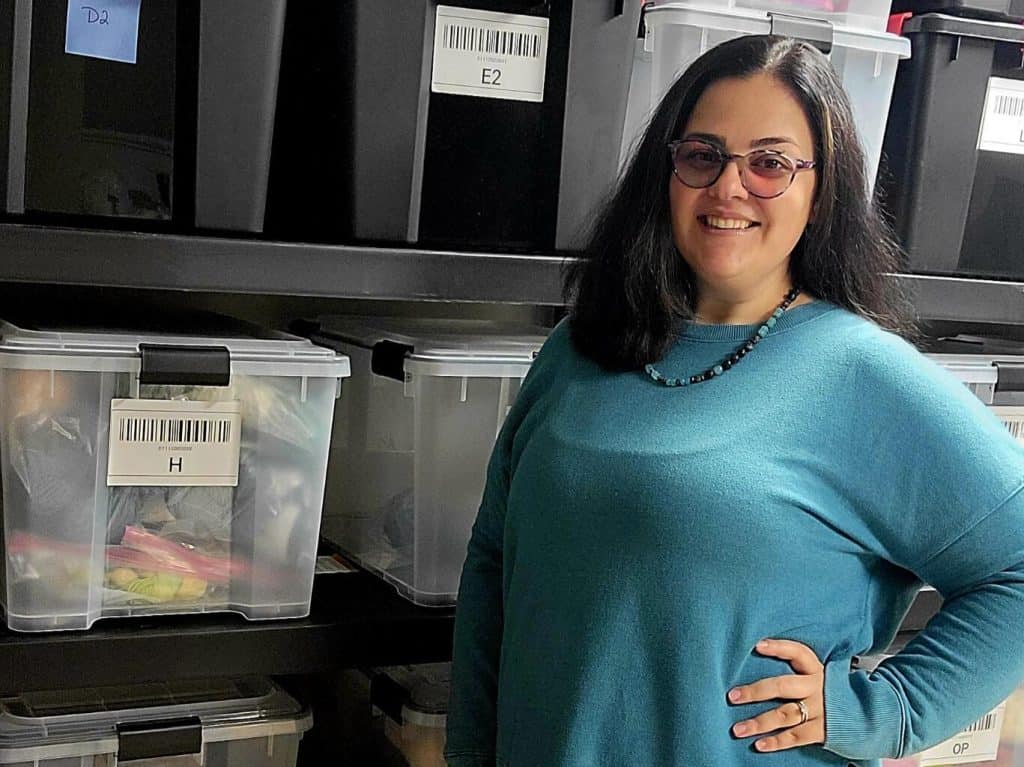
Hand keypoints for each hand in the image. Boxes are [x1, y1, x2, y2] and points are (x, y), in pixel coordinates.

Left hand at [727, 638, 825, 752]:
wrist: (866, 716)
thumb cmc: (831, 691)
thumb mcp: (818, 676)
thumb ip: (797, 671)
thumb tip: (761, 657)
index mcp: (816, 670)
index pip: (798, 652)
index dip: (778, 648)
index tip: (758, 646)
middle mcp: (817, 688)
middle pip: (784, 686)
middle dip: (757, 691)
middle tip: (733, 696)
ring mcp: (820, 710)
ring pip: (785, 715)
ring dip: (759, 722)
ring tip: (738, 729)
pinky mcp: (822, 730)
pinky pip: (796, 737)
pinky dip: (777, 742)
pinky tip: (759, 744)